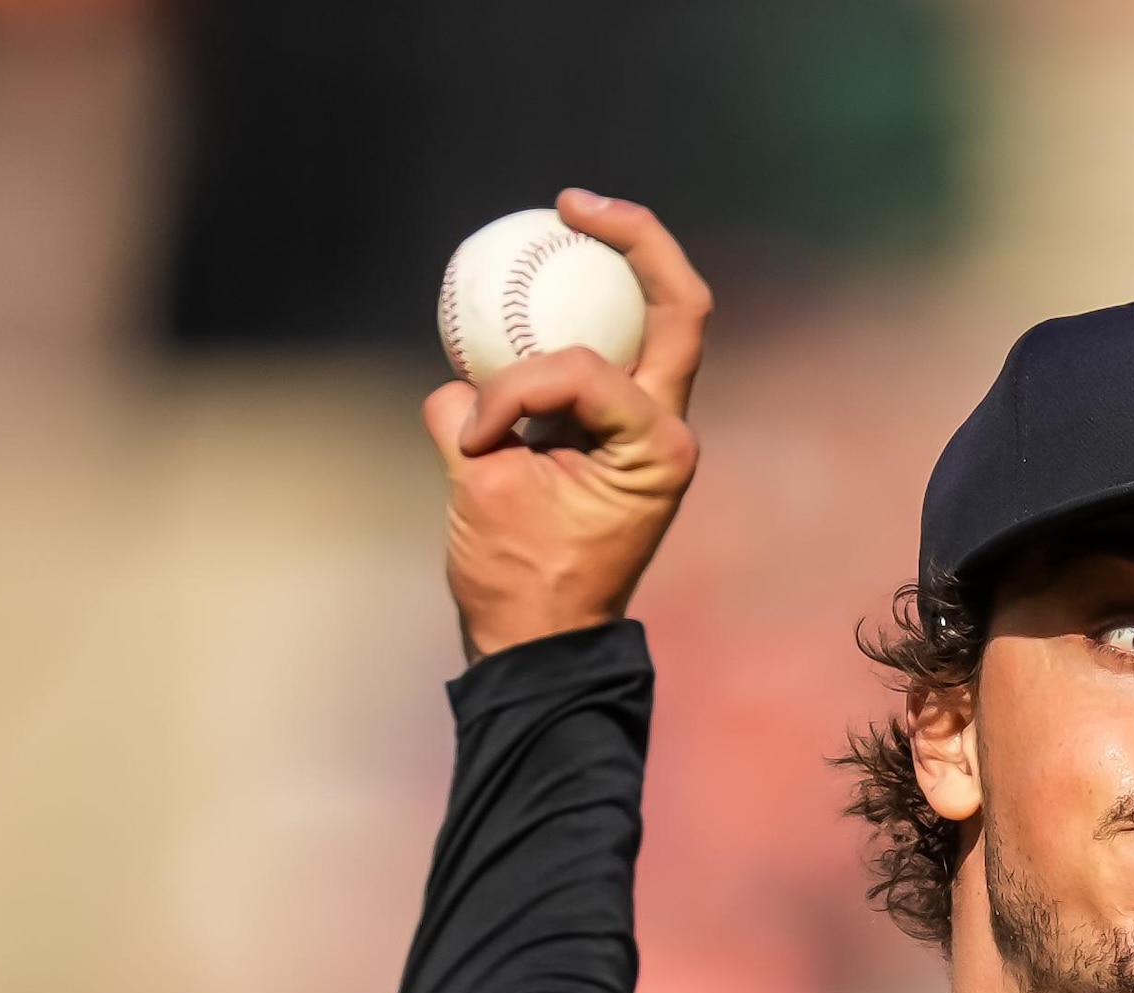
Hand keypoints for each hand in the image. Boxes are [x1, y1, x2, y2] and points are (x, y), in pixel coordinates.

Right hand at [431, 189, 713, 659]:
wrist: (542, 644)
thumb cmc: (519, 581)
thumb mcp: (482, 497)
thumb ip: (465, 421)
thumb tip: (456, 385)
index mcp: (656, 450)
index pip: (587, 369)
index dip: (519, 385)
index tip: (474, 440)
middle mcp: (669, 433)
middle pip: (678, 308)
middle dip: (637, 241)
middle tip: (575, 206)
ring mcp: (652, 432)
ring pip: (656, 323)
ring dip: (618, 269)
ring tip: (571, 219)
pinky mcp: (622, 436)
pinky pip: (607, 356)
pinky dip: (577, 319)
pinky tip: (535, 288)